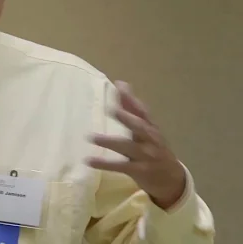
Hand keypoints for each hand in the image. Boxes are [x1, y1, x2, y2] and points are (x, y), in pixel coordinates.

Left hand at [87, 81, 186, 209]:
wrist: (172, 179)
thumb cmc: (154, 149)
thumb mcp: (146, 129)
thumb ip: (132, 108)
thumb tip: (121, 84)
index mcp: (150, 128)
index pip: (141, 111)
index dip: (131, 99)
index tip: (119, 85)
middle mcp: (150, 140)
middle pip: (140, 127)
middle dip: (128, 118)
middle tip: (113, 110)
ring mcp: (147, 156)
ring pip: (129, 147)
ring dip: (110, 142)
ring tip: (92, 137)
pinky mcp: (140, 170)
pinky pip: (121, 166)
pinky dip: (105, 164)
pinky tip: (90, 160)